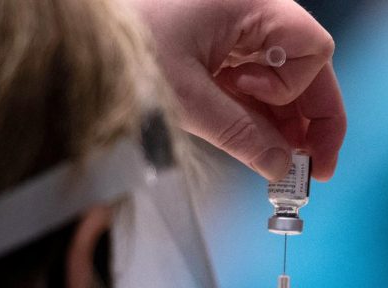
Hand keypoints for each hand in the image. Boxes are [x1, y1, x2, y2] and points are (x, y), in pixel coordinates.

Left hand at [133, 0, 345, 180]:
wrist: (75, 37)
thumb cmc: (126, 48)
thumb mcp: (186, 97)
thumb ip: (239, 133)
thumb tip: (279, 167)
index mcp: (252, 5)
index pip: (312, 50)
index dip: (312, 100)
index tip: (300, 149)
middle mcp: (249, 12)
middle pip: (301, 66)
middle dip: (306, 119)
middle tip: (307, 172)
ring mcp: (232, 29)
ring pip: (277, 77)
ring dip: (280, 121)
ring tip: (276, 165)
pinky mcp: (213, 46)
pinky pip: (248, 80)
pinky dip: (253, 112)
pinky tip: (254, 143)